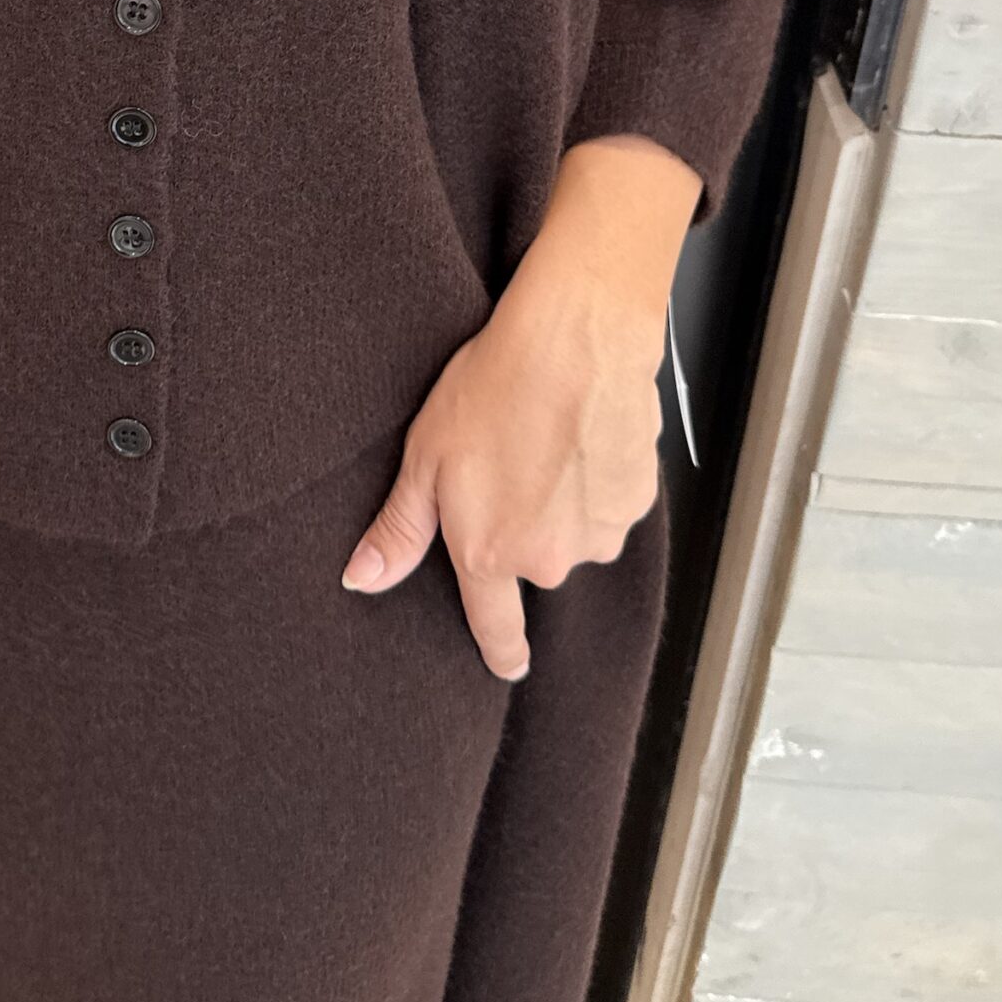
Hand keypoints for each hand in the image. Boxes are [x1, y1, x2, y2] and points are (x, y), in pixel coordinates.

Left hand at [341, 136, 697, 678]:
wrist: (574, 338)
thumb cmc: (495, 386)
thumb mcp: (424, 459)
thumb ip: (399, 531)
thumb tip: (363, 579)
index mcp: (492, 555)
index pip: (497, 630)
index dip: (501, 650)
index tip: (505, 663)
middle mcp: (552, 558)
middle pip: (535, 563)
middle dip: (524, 529)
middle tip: (510, 468)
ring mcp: (601, 531)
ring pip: (576, 532)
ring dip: (563, 503)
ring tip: (543, 442)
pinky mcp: (638, 497)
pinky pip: (610, 502)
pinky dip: (596, 477)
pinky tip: (578, 434)